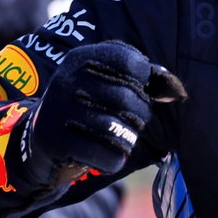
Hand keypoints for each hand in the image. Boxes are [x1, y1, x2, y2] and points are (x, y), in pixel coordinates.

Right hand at [22, 41, 183, 188]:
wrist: (40, 140)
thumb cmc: (87, 108)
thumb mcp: (106, 83)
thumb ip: (143, 80)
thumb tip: (176, 91)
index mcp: (82, 58)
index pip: (132, 62)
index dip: (144, 81)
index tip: (136, 90)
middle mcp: (69, 79)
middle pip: (131, 99)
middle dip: (140, 116)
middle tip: (130, 121)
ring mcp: (62, 111)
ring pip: (123, 130)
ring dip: (128, 139)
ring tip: (119, 138)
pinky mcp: (59, 142)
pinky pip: (109, 155)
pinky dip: (114, 160)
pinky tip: (104, 155)